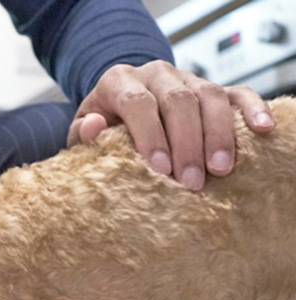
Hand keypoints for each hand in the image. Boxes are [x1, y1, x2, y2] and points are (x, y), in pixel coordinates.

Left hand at [68, 60, 274, 190]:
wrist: (117, 108)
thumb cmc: (100, 128)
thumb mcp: (81, 132)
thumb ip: (84, 132)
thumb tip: (94, 126)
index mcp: (119, 81)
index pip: (138, 103)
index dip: (151, 136)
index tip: (161, 170)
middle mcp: (155, 73)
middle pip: (178, 101)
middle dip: (187, 143)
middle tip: (192, 181)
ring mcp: (187, 77)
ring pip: (209, 96)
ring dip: (217, 134)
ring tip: (221, 170)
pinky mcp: (211, 87)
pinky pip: (237, 92)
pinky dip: (251, 109)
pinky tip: (262, 130)